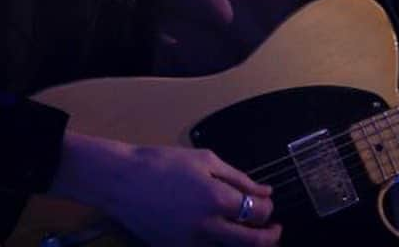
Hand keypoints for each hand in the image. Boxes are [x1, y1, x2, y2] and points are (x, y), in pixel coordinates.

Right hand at [53, 132, 282, 245]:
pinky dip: (219, 246)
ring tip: (250, 234)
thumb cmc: (166, 163)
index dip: (268, 209)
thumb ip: (239, 178)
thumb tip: (265, 191)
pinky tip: (222, 236)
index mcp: (216, 199)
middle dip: (269, 238)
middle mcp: (206, 227)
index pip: (257, 213)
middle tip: (275, 230)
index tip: (269, 203)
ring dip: (244, 245)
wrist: (124, 181)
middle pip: (249, 243)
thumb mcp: (207, 160)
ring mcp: (189, 243)